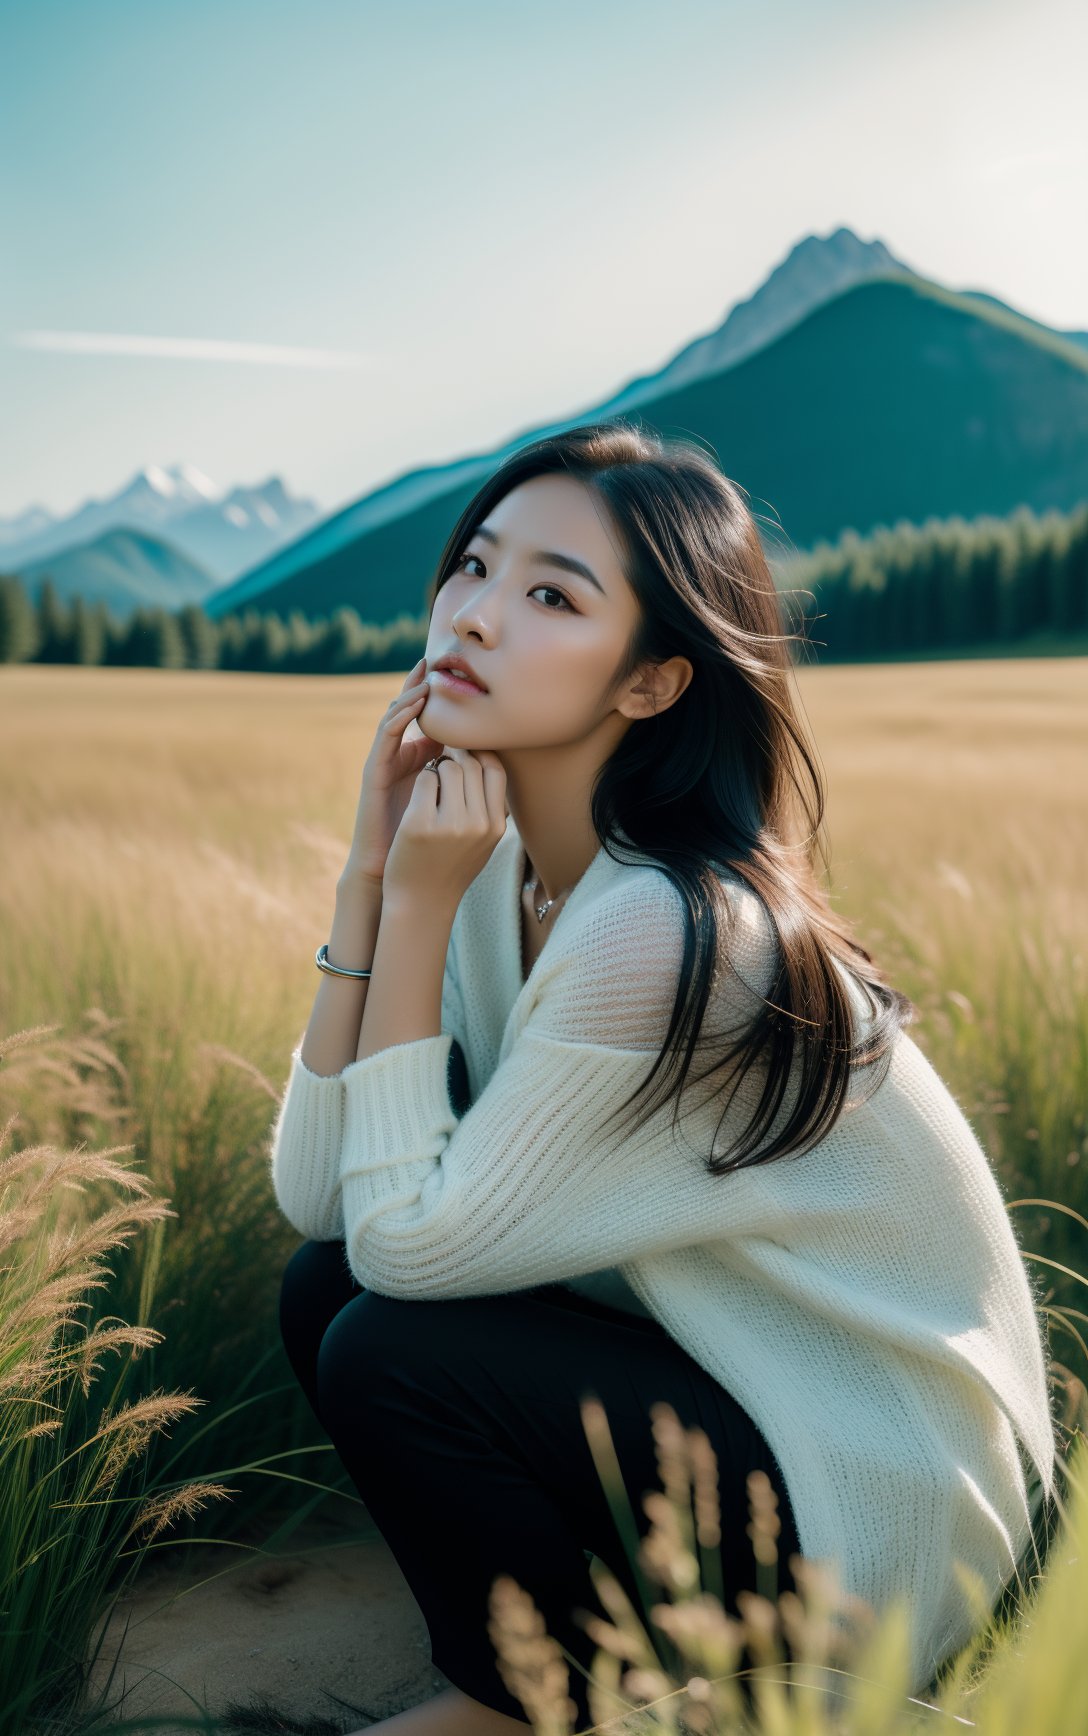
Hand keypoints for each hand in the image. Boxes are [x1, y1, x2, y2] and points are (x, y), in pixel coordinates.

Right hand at [341, 657, 446, 885]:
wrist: (398, 871)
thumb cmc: (425, 840)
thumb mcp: (451, 799)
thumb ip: (463, 775)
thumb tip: (488, 757)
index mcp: (417, 759)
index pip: (428, 717)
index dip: (437, 694)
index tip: (455, 672)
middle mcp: (398, 755)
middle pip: (407, 710)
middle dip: (418, 683)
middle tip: (432, 657)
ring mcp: (384, 762)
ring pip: (394, 717)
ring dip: (409, 694)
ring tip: (425, 676)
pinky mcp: (373, 772)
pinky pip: (385, 737)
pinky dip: (398, 717)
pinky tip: (412, 704)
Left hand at [381, 745, 507, 912]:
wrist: (421, 901)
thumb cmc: (450, 867)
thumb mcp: (482, 843)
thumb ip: (490, 809)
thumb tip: (490, 764)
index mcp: (495, 827)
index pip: (496, 770)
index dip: (481, 754)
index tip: (467, 753)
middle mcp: (477, 824)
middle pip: (471, 764)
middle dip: (456, 756)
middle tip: (443, 760)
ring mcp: (449, 824)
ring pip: (448, 767)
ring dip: (437, 767)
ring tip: (431, 782)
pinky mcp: (420, 823)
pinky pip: (424, 779)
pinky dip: (421, 781)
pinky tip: (418, 797)